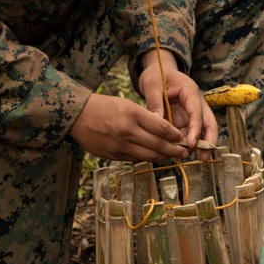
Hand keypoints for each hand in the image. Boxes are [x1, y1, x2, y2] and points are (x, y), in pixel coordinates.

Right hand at [69, 93, 189, 162]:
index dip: (175, 134)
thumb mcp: (127, 104)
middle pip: (158, 144)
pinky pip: (135, 159)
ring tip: (173, 157)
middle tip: (185, 153)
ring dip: (163, 157)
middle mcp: (127, 131)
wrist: (78, 116)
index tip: (182, 137)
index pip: (161, 127)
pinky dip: (147, 158)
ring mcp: (119, 145)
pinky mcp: (113, 156)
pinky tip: (154, 156)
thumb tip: (165, 130)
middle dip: (174, 150)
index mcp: (132, 114)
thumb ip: (145, 117)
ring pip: (148, 155)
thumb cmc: (105, 106)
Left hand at [138, 50, 217, 159]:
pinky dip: (187, 144)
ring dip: (199, 145)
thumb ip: (154, 102)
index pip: (197, 111)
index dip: (196, 128)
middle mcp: (196, 102)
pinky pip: (189, 133)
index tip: (191, 143)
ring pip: (202, 130)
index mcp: (190, 91)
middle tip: (204, 157)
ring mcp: (192, 112)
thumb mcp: (151, 85)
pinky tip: (180, 154)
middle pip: (208, 122)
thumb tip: (156, 120)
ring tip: (193, 159)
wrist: (158, 72)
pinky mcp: (186, 119)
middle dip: (209, 140)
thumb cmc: (156, 75)